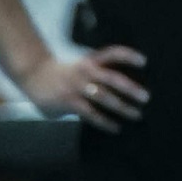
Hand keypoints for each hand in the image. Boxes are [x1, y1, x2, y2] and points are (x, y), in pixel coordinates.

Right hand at [22, 46, 149, 132]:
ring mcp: (77, 86)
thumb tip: (120, 90)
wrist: (34, 74)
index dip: (128, 56)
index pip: (112, 53)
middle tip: (147, 98)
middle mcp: (86, 71)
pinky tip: (116, 127)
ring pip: (103, 97)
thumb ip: (97, 74)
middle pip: (112, 78)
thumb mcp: (81, 66)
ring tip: (137, 115)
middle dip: (131, 88)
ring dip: (122, 107)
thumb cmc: (63, 72)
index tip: (144, 62)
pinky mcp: (69, 101)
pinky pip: (90, 113)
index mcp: (91, 60)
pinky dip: (104, 121)